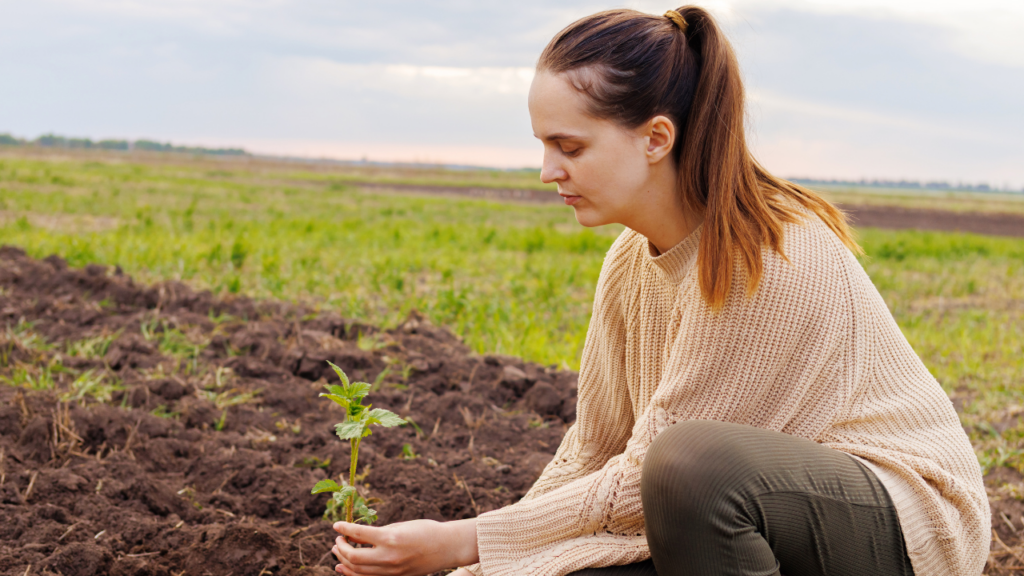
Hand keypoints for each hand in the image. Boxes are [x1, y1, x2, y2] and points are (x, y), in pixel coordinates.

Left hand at [331, 518, 477, 575]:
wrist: (447, 547)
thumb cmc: (425, 531)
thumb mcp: (399, 527)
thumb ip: (376, 533)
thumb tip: (354, 536)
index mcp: (391, 538)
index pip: (359, 534)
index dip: (344, 528)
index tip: (336, 525)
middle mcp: (389, 557)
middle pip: (353, 558)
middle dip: (341, 548)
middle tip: (337, 539)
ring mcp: (392, 571)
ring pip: (358, 572)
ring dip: (344, 561)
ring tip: (338, 551)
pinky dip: (354, 574)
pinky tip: (345, 567)